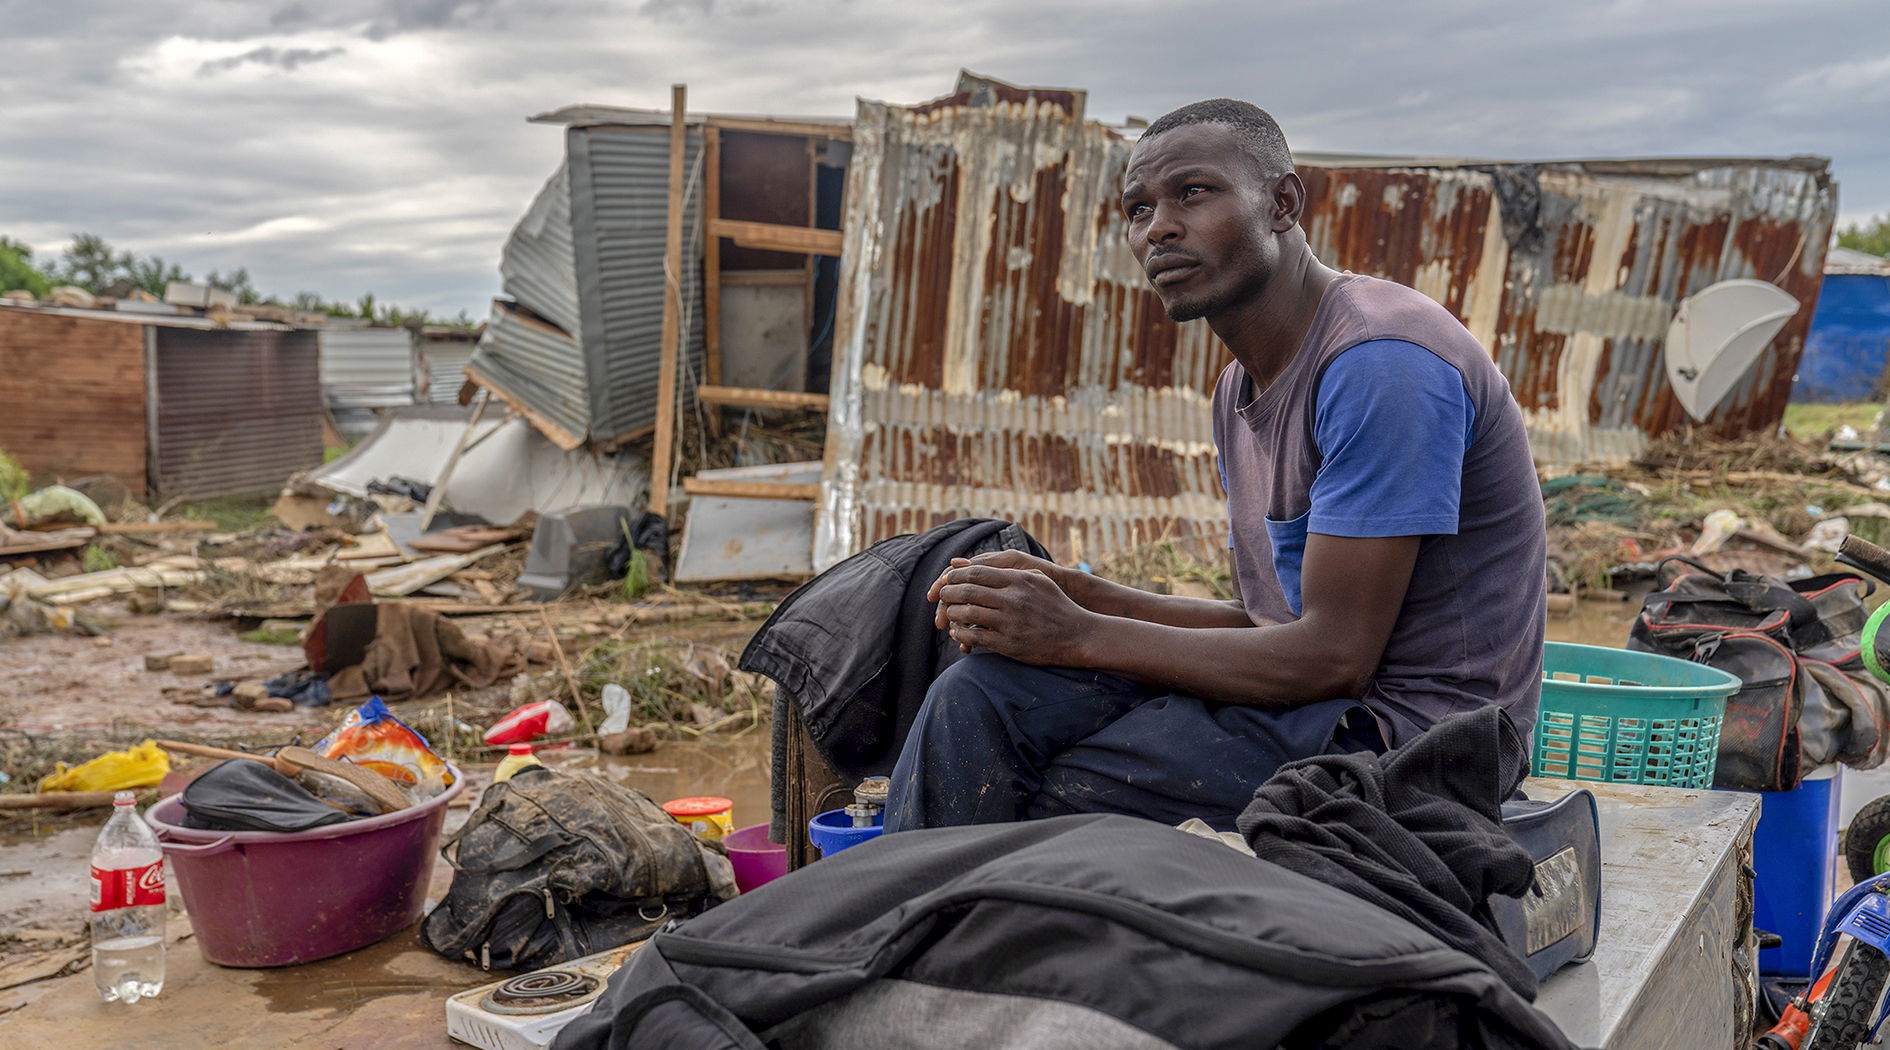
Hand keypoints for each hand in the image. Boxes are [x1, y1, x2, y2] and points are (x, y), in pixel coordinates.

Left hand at [926, 550, 1080, 627]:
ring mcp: (1011, 622)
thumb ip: (1006, 570)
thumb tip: (969, 563)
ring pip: (968, 614)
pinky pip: (976, 637)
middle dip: (948, 593)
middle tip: (940, 595)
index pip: (976, 573)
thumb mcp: (1036, 579)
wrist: (1077, 635)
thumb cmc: (1055, 605)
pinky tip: (957, 633)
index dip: (955, 576)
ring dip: (952, 614)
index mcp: (1018, 580)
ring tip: (946, 614)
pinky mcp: (1010, 644)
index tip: (946, 579)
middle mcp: (1013, 599)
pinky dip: (962, 635)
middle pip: (968, 591)